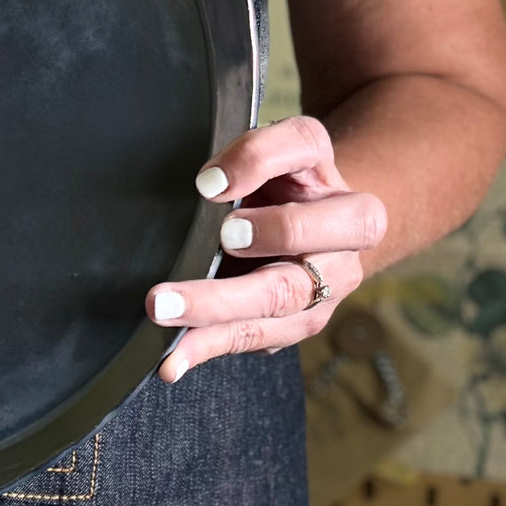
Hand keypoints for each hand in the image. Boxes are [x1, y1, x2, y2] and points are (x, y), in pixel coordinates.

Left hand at [148, 116, 386, 382]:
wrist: (314, 221)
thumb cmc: (269, 182)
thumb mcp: (257, 155)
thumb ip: (239, 160)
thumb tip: (207, 188)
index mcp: (319, 164)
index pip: (300, 144)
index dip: (255, 159)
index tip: (206, 184)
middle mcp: (341, 223)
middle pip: (302, 232)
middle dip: (262, 235)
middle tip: (214, 242)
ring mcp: (329, 278)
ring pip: (282, 295)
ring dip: (218, 306)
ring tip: (164, 311)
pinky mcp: (303, 320)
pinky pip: (258, 335)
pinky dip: (208, 347)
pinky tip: (172, 360)